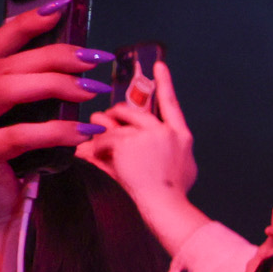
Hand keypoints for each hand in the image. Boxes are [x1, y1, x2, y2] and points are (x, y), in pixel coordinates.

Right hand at [0, 6, 119, 236]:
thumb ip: (12, 85)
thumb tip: (62, 52)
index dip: (27, 25)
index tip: (62, 10)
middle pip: (5, 65)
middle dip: (56, 57)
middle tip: (95, 56)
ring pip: (7, 89)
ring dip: (58, 85)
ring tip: (94, 88)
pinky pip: (19, 134)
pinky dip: (57, 130)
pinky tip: (84, 129)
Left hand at [77, 58, 198, 207]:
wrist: (167, 206)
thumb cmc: (173, 194)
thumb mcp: (179, 167)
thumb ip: (164, 148)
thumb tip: (149, 139)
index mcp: (181, 136)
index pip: (171, 104)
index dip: (164, 82)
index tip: (158, 65)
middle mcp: (165, 131)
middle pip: (132, 111)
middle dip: (114, 117)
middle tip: (102, 124)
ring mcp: (147, 135)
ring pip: (112, 122)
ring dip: (99, 130)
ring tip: (93, 143)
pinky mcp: (128, 142)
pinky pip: (102, 139)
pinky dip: (93, 149)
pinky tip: (90, 157)